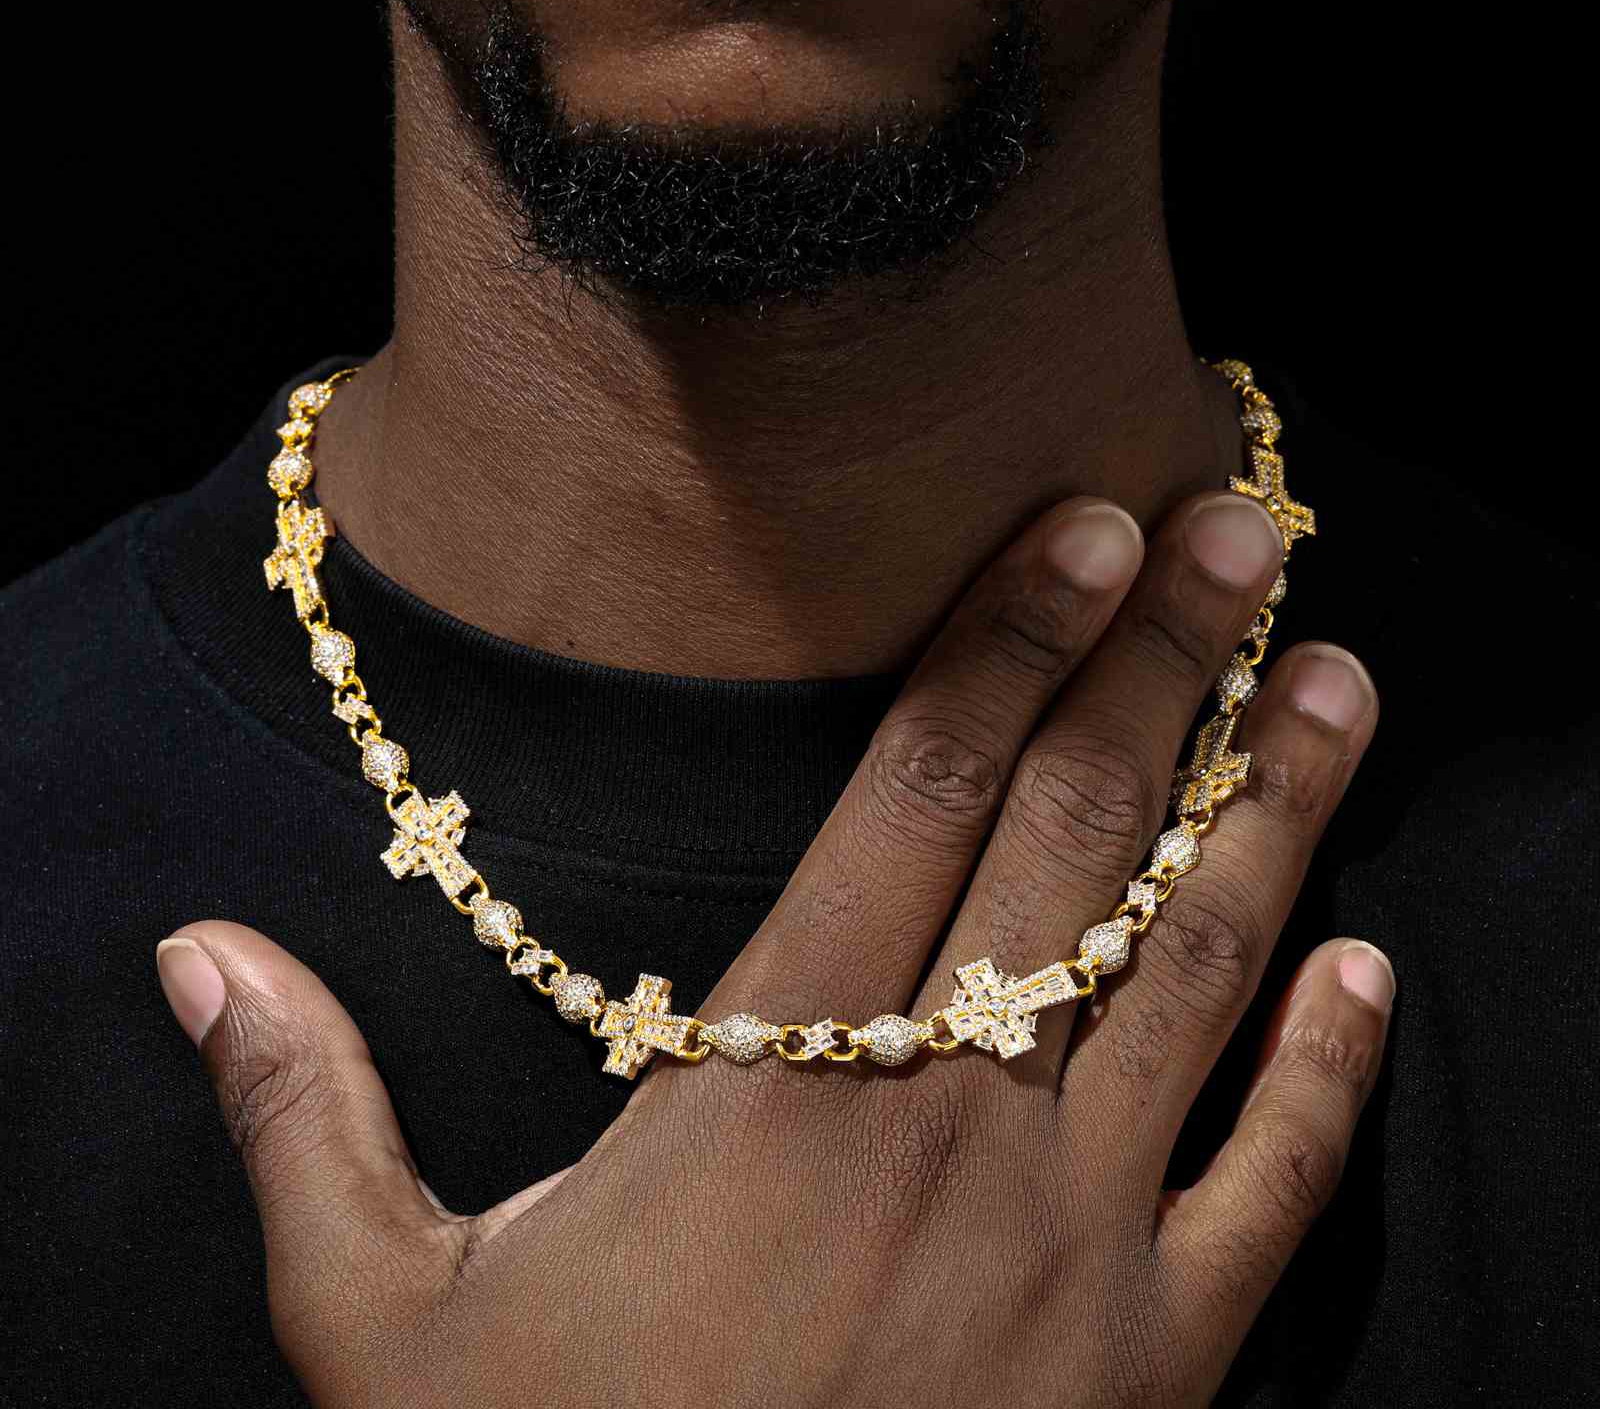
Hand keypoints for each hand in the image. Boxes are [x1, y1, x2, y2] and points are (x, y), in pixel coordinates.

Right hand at [155, 489, 1390, 1407]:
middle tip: (1242, 533)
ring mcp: (1075, 1246)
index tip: (1086, 528)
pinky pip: (1275, 1185)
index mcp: (779, 1082)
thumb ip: (310, 1116)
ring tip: (1339, 682)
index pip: (920, 793)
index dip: (1006, 642)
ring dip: (1277, 814)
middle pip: (1078, 840)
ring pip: (1199, 974)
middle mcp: (952, 1125)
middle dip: (1163, 666)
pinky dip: (1329, 1069)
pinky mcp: (1158, 1368)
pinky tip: (1368, 965)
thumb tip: (196, 954)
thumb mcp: (386, 1324)